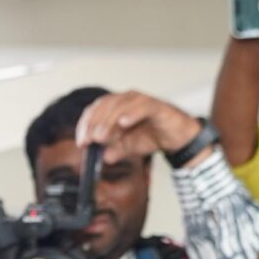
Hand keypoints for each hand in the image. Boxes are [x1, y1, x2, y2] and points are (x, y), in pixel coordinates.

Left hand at [72, 90, 202, 166]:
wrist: (177, 136)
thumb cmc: (152, 135)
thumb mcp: (129, 147)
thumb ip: (116, 150)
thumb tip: (104, 158)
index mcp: (116, 108)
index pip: (95, 111)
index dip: (86, 125)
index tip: (82, 142)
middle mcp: (126, 100)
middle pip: (104, 105)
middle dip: (94, 123)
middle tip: (89, 140)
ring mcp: (141, 101)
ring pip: (120, 104)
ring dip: (108, 120)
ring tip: (101, 136)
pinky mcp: (156, 105)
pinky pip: (142, 106)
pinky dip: (131, 113)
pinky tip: (123, 123)